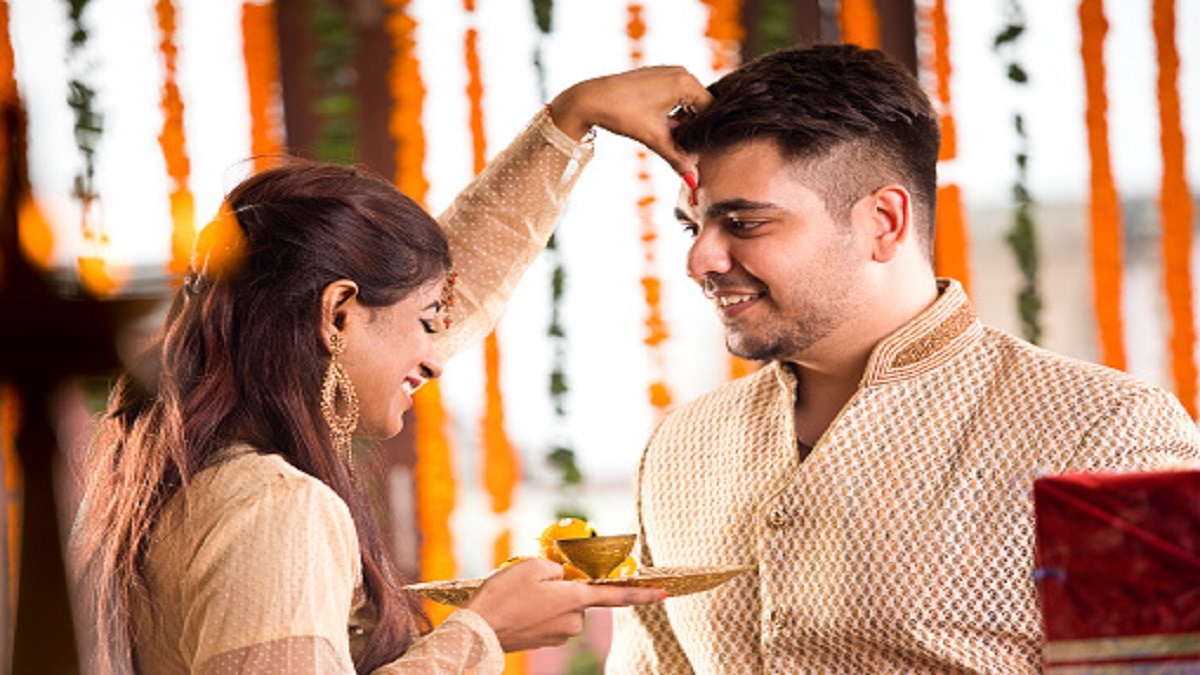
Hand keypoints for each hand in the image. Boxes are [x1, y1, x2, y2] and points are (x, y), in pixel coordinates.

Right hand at [463, 557, 663, 651]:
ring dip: (546, 600)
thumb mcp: (532, 565)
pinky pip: (548, 619)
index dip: (642, 593)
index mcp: (575, 599)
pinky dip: (536, 611)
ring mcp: (559, 634)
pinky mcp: (545, 641)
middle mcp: (574, 621)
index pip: (617, 595)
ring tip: (519, 596)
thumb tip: (563, 578)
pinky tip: (517, 608)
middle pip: (578, 596)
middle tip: (531, 583)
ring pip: (561, 608)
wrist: (479, 631)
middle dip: (562, 587)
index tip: (664, 593)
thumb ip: (557, 568)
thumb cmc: (505, 595)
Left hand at [548, 66, 710, 177]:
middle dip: (692, 127)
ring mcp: (667, 73)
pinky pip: (674, 97)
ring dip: (681, 121)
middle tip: (681, 145)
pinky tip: (660, 126)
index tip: (697, 149)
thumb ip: (678, 158)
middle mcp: (680, 72)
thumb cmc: (621, 112)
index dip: (705, 132)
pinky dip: (671, 113)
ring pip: (686, 103)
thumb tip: (694, 181)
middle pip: (700, 106)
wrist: (590, 100)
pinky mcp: (655, 78)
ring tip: (668, 136)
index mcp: (685, 81)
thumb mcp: (654, 138)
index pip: (711, 110)